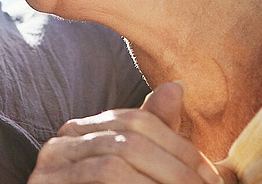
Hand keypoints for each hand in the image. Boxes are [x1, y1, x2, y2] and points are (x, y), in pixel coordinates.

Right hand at [28, 81, 222, 183]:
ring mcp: (48, 167)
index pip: (139, 122)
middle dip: (176, 168)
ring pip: (116, 163)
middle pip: (130, 139)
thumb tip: (177, 86)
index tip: (213, 177)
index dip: (180, 147)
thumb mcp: (136, 167)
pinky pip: (98, 179)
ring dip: (161, 182)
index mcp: (82, 130)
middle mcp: (61, 142)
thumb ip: (154, 133)